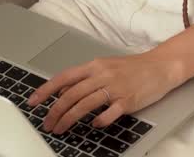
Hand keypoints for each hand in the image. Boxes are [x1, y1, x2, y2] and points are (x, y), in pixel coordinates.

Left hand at [27, 52, 186, 134]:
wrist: (160, 66)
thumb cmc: (132, 68)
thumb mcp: (104, 67)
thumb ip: (84, 78)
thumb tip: (62, 92)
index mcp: (94, 65)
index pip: (64, 77)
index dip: (46, 90)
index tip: (33, 102)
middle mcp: (102, 75)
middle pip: (71, 94)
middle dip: (55, 111)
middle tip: (47, 124)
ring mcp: (115, 87)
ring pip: (85, 104)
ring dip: (70, 118)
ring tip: (61, 129)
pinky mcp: (128, 100)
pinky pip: (109, 112)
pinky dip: (99, 120)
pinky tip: (93, 125)